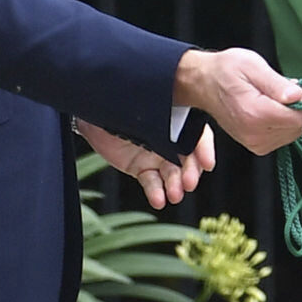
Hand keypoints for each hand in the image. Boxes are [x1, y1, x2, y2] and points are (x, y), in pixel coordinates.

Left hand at [80, 117, 215, 209]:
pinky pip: (152, 182)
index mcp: (178, 118)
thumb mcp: (144, 104)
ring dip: (175, 185)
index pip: (198, 134)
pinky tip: (158, 200)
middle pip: (188, 157)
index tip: (208, 164)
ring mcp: (157, 155)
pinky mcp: (142, 168)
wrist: (94, 111)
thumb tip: (179, 114)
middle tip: (189, 183)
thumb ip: (160, 111)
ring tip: (174, 195)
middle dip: (190, 172)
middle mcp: (171, 139)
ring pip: (171, 173)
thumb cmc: (123, 101)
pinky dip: (156, 192)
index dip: (204, 149)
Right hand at [176, 47, 301, 154]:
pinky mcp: (254, 145)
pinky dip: (282, 124)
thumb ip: (277, 83)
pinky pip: (281, 138)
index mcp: (255, 114)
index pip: (297, 119)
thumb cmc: (226, 71)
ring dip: (289, 116)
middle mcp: (254, 134)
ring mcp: (253, 142)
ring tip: (274, 98)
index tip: (295, 87)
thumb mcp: (253, 65)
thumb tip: (297, 95)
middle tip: (284, 90)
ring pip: (291, 134)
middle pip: (296, 127)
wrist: (203, 83)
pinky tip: (271, 109)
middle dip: (297, 108)